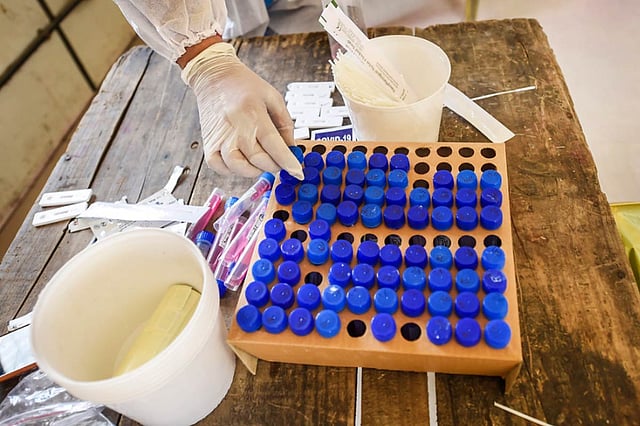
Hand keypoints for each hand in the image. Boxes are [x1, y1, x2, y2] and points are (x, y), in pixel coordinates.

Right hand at [180, 41, 302, 178]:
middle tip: (280, 163)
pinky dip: (232, 170)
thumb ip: (285, 124)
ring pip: (238, 167)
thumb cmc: (244, 85)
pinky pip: (218, 166)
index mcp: (253, 112)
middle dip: (275, 166)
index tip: (298, 172)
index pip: (273, 145)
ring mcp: (220, 137)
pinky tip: (242, 162)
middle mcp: (235, 126)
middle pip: (258, 159)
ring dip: (254, 170)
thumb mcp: (273, 97)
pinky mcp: (208, 143)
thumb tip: (292, 150)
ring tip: (261, 162)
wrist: (214, 75)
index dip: (287, 161)